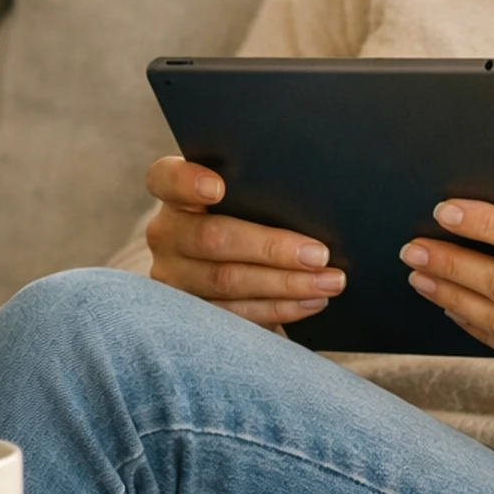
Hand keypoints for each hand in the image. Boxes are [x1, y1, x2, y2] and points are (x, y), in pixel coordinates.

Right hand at [144, 156, 345, 330]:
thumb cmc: (244, 214)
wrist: (226, 258)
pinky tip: (310, 301)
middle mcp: (166, 234)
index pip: (167, 178)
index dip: (188, 182)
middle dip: (271, 248)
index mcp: (173, 193)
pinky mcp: (191, 313)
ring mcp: (173, 276)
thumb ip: (257, 189)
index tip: (218, 188)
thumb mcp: (242, 196)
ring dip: (285, 284)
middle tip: (318, 254)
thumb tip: (310, 203)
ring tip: (327, 282)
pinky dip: (279, 308)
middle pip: (212, 238)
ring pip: (226, 281)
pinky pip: (235, 314)